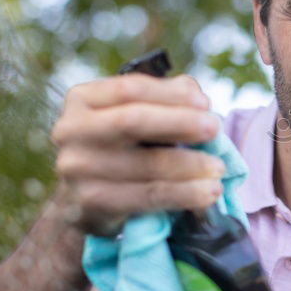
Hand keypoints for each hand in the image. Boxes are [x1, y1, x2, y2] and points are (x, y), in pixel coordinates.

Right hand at [51, 74, 224, 236]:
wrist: (85, 200)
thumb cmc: (121, 147)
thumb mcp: (135, 115)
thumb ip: (165, 99)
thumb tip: (196, 95)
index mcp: (82, 99)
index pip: (130, 88)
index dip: (171, 94)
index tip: (205, 103)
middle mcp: (71, 130)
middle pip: (133, 121)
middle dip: (181, 123)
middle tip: (215, 128)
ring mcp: (76, 168)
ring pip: (146, 163)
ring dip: (191, 165)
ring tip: (219, 168)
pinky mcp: (90, 202)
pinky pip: (148, 196)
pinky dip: (185, 194)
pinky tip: (208, 192)